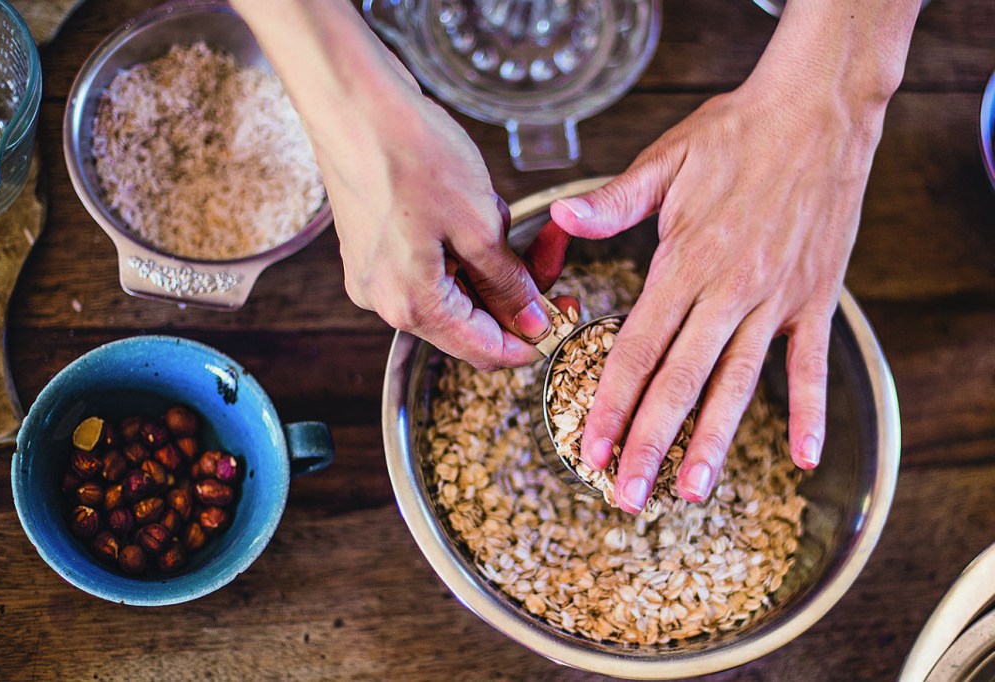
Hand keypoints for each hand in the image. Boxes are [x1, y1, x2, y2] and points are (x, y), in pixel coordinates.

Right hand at [231, 0, 569, 369]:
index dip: (531, 340)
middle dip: (512, 291)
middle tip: (546, 250)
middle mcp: (386, 300)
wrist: (352, 99)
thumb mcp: (479, 224)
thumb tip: (531, 323)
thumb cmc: (410, 153)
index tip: (564, 316)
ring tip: (496, 208)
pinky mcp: (373, 248)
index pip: (485, 352)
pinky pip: (433, 264)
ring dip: (487, 262)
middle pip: (470, 322)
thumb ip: (507, 283)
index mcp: (412, 305)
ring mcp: (376, 274)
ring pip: (454, 290)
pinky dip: (462, 245)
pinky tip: (472, 204)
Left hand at [548, 72, 886, 511]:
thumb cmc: (735, 133)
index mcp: (684, 264)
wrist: (817, 109)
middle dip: (649, 444)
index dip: (610, 405)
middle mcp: (729, 291)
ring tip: (693, 493)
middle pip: (680, 382)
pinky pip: (811, 364)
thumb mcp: (664, 160)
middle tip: (626, 496)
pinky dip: (809, 411)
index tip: (589, 449)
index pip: (637, 350)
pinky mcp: (815, 298)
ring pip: (738, 384)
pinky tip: (803, 457)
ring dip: (715, 442)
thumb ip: (612, 202)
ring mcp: (776, 300)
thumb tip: (559, 218)